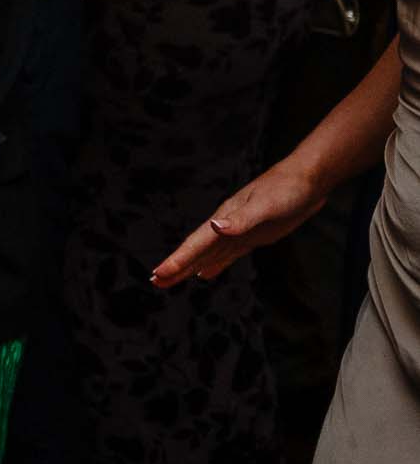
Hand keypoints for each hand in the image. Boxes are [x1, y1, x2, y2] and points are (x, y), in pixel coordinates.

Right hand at [152, 158, 324, 285]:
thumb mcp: (266, 205)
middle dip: (176, 266)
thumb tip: (213, 226)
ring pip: (209, 254)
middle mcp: (227, 226)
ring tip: (170, 280)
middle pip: (197, 251)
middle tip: (155, 283)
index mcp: (225, 218)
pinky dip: (214, 265)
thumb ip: (241, 218)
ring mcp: (239, 232)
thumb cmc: (286, 190)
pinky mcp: (253, 237)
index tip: (159, 274)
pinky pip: (227, 255)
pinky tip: (205, 273)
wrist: (307, 180)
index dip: (177, 259)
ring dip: (190, 267)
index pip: (196, 243)